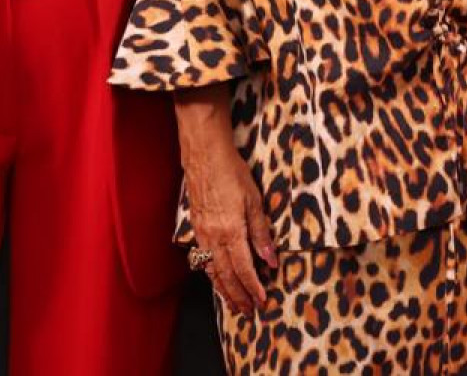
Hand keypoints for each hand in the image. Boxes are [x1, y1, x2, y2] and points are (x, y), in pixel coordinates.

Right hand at [181, 131, 277, 312]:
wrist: (203, 154)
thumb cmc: (231, 171)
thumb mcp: (254, 200)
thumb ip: (261, 233)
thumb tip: (270, 261)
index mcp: (231, 231)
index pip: (243, 269)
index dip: (253, 288)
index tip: (262, 302)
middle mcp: (213, 237)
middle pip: (226, 276)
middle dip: (238, 297)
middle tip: (248, 313)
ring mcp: (201, 233)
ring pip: (212, 270)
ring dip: (223, 290)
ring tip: (233, 304)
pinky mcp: (195, 227)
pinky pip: (203, 259)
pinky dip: (211, 274)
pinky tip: (217, 279)